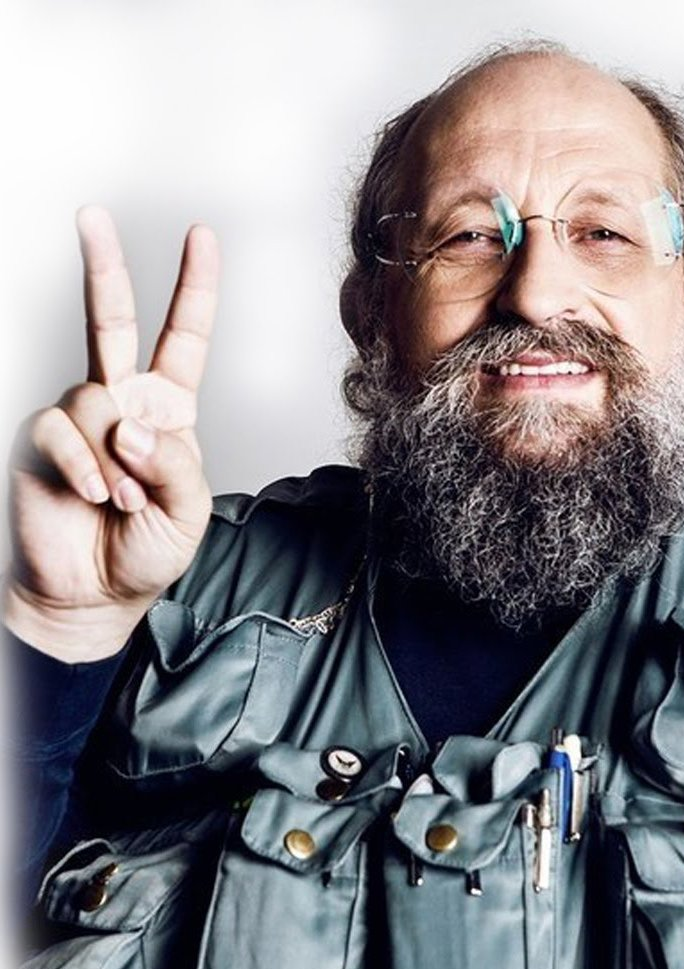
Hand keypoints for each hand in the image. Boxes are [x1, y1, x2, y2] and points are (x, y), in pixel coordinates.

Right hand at [5, 207, 218, 660]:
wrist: (94, 594)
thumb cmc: (146, 550)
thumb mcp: (188, 511)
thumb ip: (174, 464)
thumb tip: (134, 423)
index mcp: (168, 412)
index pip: (184, 339)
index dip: (194, 289)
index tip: (200, 237)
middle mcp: (121, 403)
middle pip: (111, 322)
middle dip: (104, 267)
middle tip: (92, 216)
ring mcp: (78, 419)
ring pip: (94, 397)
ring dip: (115, 457)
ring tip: (122, 499)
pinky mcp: (41, 440)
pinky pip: (59, 429)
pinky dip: (82, 466)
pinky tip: (92, 495)